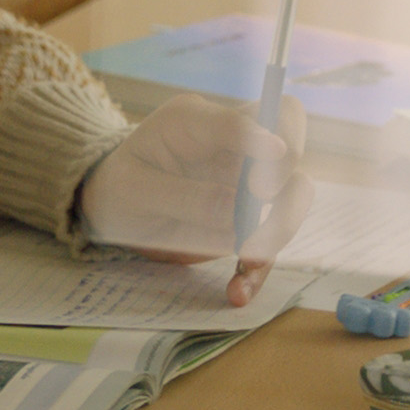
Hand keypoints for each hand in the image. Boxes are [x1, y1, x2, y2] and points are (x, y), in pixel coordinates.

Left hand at [78, 94, 311, 306]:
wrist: (115, 209)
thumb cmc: (120, 186)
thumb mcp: (135, 190)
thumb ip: (181, 196)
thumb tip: (236, 213)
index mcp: (197, 121)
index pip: (243, 118)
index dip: (262, 141)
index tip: (260, 182)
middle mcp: (233, 144)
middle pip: (288, 139)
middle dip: (287, 170)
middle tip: (260, 201)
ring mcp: (246, 179)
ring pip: (294, 190)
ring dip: (282, 225)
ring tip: (247, 258)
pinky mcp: (249, 217)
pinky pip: (269, 240)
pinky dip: (260, 267)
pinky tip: (237, 291)